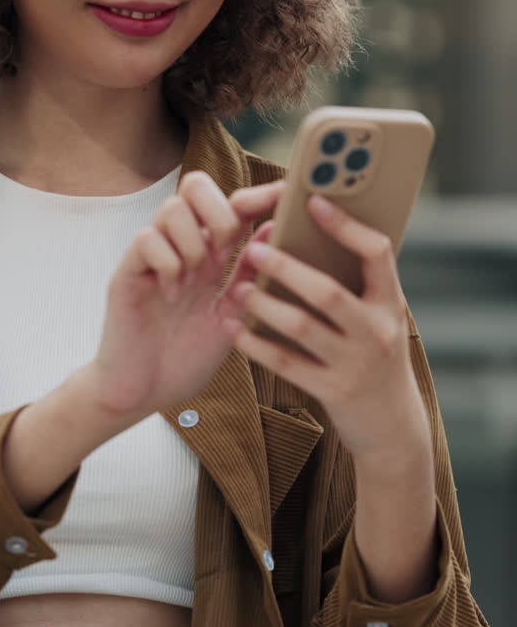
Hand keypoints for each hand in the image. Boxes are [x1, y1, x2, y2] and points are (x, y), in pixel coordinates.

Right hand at [89, 172, 286, 418]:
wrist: (144, 393)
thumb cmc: (186, 358)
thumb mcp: (232, 317)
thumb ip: (251, 276)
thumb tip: (275, 229)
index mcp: (212, 256)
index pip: (233, 204)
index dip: (259, 194)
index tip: (285, 196)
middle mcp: (181, 248)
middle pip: (197, 185)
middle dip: (220, 213)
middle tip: (224, 254)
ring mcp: (152, 257)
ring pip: (173, 208)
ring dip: (193, 243)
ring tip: (194, 281)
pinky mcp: (128, 272)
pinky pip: (147, 239)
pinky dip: (167, 263)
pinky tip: (171, 294)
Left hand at [219, 191, 430, 459]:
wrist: (391, 425)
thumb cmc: (375, 358)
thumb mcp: (378, 319)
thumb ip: (354, 287)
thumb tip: (309, 238)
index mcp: (391, 304)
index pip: (377, 253)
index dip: (345, 226)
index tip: (312, 201)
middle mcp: (377, 331)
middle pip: (327, 292)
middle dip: (286, 267)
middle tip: (252, 249)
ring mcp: (355, 364)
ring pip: (301, 327)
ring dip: (264, 304)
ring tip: (237, 288)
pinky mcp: (332, 391)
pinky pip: (285, 362)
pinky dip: (256, 344)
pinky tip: (234, 329)